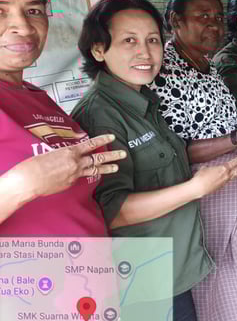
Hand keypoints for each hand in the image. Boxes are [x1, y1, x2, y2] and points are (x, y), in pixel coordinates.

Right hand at [9, 134, 125, 199]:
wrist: (28, 181)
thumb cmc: (34, 165)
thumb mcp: (51, 152)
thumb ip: (65, 152)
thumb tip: (72, 152)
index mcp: (70, 152)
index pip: (91, 144)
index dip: (102, 139)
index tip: (112, 137)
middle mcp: (76, 163)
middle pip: (98, 158)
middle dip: (112, 156)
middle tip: (123, 153)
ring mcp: (75, 174)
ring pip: (95, 170)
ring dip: (107, 168)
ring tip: (117, 167)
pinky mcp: (71, 183)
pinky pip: (81, 177)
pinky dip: (85, 175)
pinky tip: (87, 175)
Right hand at [191, 153, 236, 197]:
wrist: (199, 188)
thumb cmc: (200, 177)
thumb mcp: (205, 168)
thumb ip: (210, 167)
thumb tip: (209, 168)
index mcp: (223, 168)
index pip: (235, 162)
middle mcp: (226, 175)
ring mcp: (225, 181)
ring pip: (235, 175)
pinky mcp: (222, 185)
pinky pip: (230, 179)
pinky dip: (233, 177)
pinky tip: (233, 176)